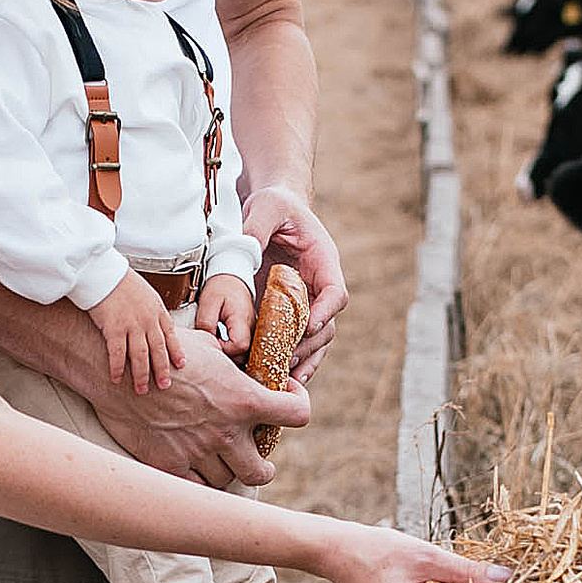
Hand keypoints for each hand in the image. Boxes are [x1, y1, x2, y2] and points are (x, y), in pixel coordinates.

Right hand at [88, 266, 181, 394]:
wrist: (104, 273)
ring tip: (142, 390)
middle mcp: (147, 320)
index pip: (170, 335)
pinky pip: (117, 353)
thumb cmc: (121, 281)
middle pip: (158, 350)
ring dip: (141, 375)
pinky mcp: (113, 328)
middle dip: (162, 370)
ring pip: (140, 356)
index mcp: (157, 310)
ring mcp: (131, 325)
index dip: (176, 352)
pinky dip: (117, 368)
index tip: (181, 365)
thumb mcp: (146, 293)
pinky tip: (116, 379)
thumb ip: (151, 309)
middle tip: (164, 386)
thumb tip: (154, 321)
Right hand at [94, 323, 307, 487]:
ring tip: (219, 459)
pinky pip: (196, 488)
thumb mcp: (207, 346)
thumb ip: (233, 362)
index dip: (299, 406)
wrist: (117, 371)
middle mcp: (226, 432)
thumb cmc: (163, 351)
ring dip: (227, 472)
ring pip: (227, 481)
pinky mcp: (170, 465)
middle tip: (254, 457)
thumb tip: (243, 359)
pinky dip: (198, 481)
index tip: (287, 402)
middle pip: (263, 470)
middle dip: (262, 466)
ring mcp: (198, 453)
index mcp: (244, 400)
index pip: (298, 414)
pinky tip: (195, 467)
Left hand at [197, 274, 253, 353]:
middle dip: (225, 354)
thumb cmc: (221, 287)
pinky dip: (232, 349)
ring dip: (228, 352)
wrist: (232, 279)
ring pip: (243, 354)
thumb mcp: (209, 301)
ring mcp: (252, 331)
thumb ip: (206, 322)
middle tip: (211, 343)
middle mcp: (252, 327)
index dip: (224, 349)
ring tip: (216, 341)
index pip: (239, 346)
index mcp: (242, 319)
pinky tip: (221, 341)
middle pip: (243, 354)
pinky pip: (243, 349)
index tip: (211, 341)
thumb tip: (206, 341)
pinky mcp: (249, 333)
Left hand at [242, 187, 347, 374]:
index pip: (335, 292)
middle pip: (326, 325)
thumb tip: (246, 250)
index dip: (325, 312)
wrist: (272, 209)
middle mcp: (320, 286)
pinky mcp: (291, 311)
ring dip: (302, 360)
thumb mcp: (266, 207)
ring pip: (315, 340)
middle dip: (308, 346)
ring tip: (284, 377)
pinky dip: (291, 358)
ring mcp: (307, 301)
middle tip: (285, 360)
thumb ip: (257, 228)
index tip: (309, 327)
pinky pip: (296, 340)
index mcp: (323, 261)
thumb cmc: (275, 205)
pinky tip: (278, 375)